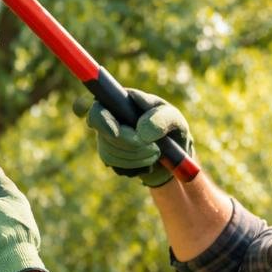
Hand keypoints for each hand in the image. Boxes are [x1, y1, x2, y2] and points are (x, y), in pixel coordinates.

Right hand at [72, 88, 194, 187]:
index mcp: (121, 103)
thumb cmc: (173, 129)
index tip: (116, 133)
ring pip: (111, 155)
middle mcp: (110, 120)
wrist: (174, 156)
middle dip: (131, 145)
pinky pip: (117, 168)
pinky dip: (136, 168)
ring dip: (137, 158)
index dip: (102, 121)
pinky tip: (148, 162)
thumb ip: (161, 119)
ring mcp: (108, 140)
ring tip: (156, 154)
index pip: (98, 109)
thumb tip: (140, 132)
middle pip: (105, 136)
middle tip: (155, 148)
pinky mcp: (113, 158)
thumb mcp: (174, 118)